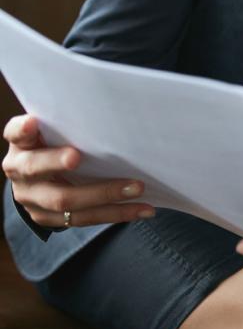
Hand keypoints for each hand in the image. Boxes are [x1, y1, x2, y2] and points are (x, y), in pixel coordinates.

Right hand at [2, 114, 152, 227]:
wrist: (34, 178)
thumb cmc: (54, 144)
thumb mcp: (53, 131)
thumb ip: (67, 123)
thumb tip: (107, 110)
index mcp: (21, 144)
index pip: (16, 132)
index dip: (23, 129)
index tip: (32, 123)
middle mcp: (19, 171)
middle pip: (37, 169)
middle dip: (59, 162)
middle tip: (80, 158)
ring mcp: (31, 198)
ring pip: (65, 201)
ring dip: (105, 195)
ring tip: (137, 189)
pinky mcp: (47, 218)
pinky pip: (83, 218)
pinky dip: (115, 213)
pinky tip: (141, 209)